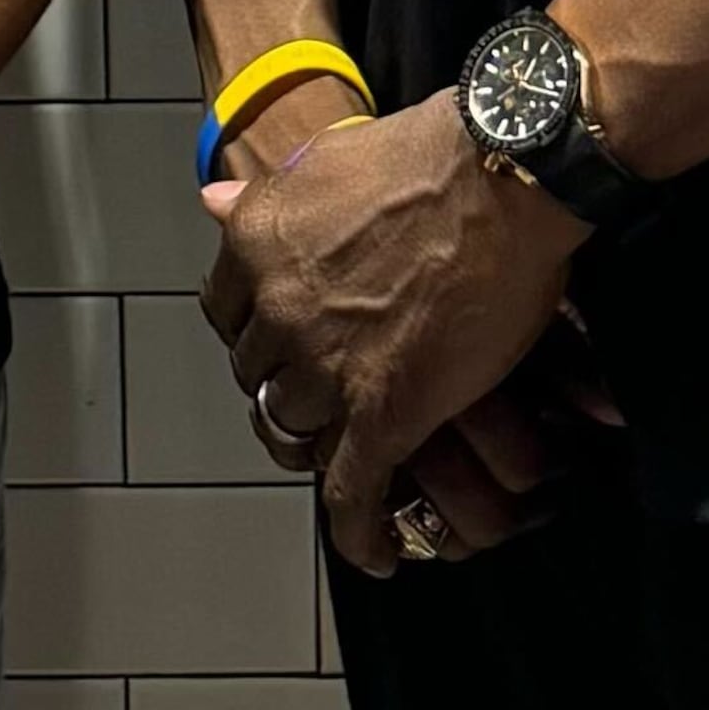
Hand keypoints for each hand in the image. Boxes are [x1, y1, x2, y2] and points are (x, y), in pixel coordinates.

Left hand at [201, 91, 582, 573]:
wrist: (495, 175)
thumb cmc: (421, 157)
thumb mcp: (322, 163)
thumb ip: (267, 199)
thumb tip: (213, 202)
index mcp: (253, 245)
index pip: (226, 316)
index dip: (257, 335)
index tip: (284, 344)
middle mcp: (276, 309)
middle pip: (261, 378)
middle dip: (291, 387)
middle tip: (329, 396)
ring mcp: (326, 366)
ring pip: (301, 431)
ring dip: (324, 445)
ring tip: (354, 454)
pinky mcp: (384, 413)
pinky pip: (352, 494)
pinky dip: (359, 531)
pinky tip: (374, 552)